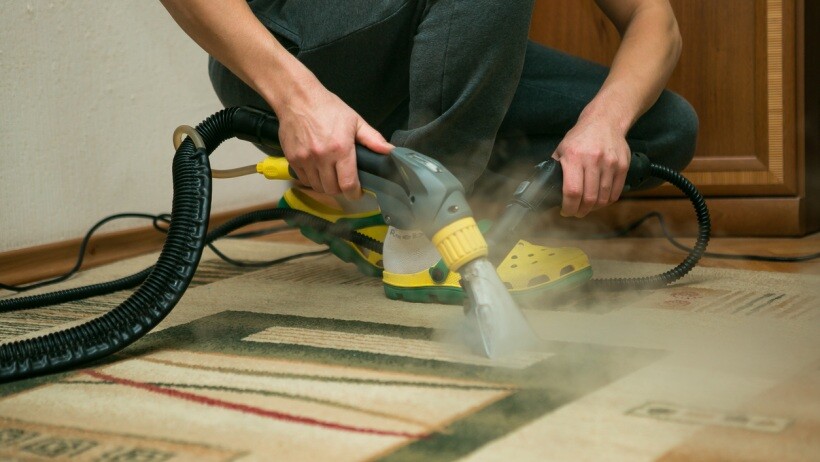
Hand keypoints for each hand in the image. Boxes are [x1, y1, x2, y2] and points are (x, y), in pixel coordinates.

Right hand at [277, 81, 392, 199]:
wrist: (298, 98)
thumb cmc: (327, 108)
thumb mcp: (355, 121)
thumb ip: (373, 139)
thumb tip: (390, 151)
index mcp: (341, 148)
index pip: (348, 184)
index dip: (355, 193)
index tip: (357, 192)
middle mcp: (322, 157)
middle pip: (332, 189)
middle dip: (341, 189)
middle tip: (344, 180)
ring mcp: (305, 159)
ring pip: (317, 187)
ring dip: (326, 185)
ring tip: (330, 175)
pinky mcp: (293, 159)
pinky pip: (304, 180)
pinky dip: (312, 179)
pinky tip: (317, 169)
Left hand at [553, 119, 630, 217]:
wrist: (605, 120)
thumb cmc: (581, 136)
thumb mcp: (562, 148)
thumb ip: (556, 167)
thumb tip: (547, 186)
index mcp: (574, 157)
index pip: (572, 191)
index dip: (568, 207)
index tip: (566, 211)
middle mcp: (593, 160)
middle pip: (588, 198)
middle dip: (581, 211)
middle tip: (576, 212)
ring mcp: (610, 163)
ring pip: (603, 198)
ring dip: (594, 208)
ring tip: (587, 207)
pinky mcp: (622, 166)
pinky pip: (615, 192)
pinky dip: (607, 201)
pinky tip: (600, 200)